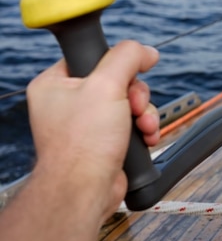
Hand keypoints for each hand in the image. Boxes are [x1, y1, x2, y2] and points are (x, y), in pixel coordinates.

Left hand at [26, 40, 159, 220]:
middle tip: (136, 107)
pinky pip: (133, 126)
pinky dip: (145, 131)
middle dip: (138, 96)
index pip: (93, 58)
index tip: (130, 75)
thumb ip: (127, 58)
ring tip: (144, 127)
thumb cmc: (83, 143)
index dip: (117, 66)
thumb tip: (147, 51)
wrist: (86, 190)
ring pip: (130, 105)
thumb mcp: (106, 85)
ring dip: (146, 114)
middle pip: (118, 82)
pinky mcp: (106, 143)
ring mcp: (88, 126)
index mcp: (55, 84)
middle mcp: (69, 104)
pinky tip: (147, 138)